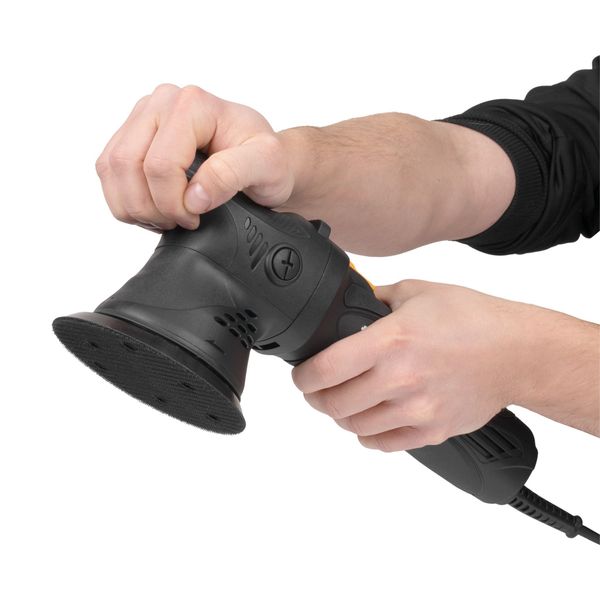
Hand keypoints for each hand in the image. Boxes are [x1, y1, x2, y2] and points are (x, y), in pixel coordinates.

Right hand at [95, 84, 295, 230]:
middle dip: (151, 207)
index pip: (160, 164)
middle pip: (127, 166)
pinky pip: (108, 171)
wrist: (264, 160)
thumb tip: (194, 197)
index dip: (172, 202)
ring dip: (135, 206)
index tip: (195, 217)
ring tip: (167, 217)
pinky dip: (126, 199)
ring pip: (111, 169)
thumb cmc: (267, 160)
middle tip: (179, 221)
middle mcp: (161, 102)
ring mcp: (143, 117)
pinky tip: (155, 208)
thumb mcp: (266, 166)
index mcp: (191, 104)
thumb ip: (232, 175)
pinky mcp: (132, 135)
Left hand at [291, 280, 599, 451]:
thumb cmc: (472, 319)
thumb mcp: (416, 292)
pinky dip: (368, 435)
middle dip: (316, 397)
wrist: (518, 353)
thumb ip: (377, 297)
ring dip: (340, 416)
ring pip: (355, 427)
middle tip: (316, 389)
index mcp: (391, 340)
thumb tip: (351, 301)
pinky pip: (384, 444)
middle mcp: (400, 378)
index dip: (303, 376)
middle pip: (334, 404)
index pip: (325, 369)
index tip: (301, 374)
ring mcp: (417, 409)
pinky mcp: (433, 430)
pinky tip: (370, 420)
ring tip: (343, 402)